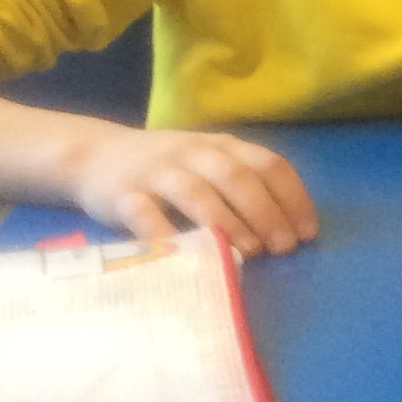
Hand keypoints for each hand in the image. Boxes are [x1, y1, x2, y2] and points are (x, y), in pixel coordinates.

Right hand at [64, 127, 316, 256]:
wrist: (94, 155)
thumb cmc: (167, 170)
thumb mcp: (208, 165)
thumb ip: (242, 188)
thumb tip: (288, 231)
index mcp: (222, 146)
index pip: (268, 164)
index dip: (292, 198)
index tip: (307, 233)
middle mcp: (193, 153)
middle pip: (236, 176)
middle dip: (266, 212)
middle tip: (284, 248)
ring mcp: (156, 172)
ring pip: (195, 192)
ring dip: (226, 222)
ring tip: (248, 253)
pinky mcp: (123, 194)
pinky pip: (145, 214)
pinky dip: (166, 236)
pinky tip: (185, 256)